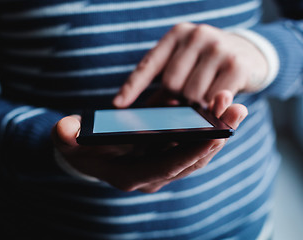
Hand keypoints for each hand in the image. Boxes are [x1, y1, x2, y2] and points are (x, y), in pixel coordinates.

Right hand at [52, 91, 247, 192]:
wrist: (87, 152)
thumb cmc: (79, 147)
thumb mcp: (69, 141)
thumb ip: (67, 136)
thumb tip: (66, 130)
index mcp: (131, 176)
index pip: (167, 167)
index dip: (191, 152)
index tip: (215, 135)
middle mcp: (153, 175)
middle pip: (191, 160)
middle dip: (215, 137)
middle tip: (235, 110)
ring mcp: (163, 166)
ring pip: (198, 153)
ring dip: (217, 130)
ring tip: (233, 104)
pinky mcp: (168, 154)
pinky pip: (194, 144)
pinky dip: (208, 127)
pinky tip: (217, 107)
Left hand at [113, 23, 267, 107]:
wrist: (250, 52)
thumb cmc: (208, 63)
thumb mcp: (186, 63)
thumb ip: (167, 83)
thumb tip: (147, 111)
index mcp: (177, 34)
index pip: (149, 64)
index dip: (132, 87)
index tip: (117, 106)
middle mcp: (196, 35)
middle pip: (171, 83)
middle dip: (177, 98)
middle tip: (188, 100)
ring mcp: (217, 48)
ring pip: (192, 94)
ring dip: (197, 104)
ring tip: (206, 96)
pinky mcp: (236, 65)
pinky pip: (214, 99)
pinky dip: (214, 106)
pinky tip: (221, 98)